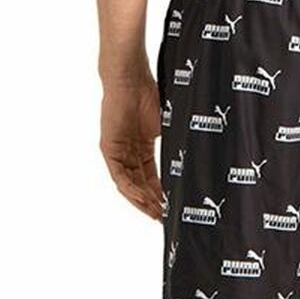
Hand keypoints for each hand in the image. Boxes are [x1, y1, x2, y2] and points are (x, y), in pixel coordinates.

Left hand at [100, 72, 164, 220]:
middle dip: (153, 204)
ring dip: (142, 201)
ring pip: (129, 186)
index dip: (161, 195)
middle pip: (140, 187)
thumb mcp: (165, 127)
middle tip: (166, 219)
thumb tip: (191, 162)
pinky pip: (119, 176)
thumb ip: (171, 145)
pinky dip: (131, 189)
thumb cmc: (149, 96)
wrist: (131, 79)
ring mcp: (117, 153)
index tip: (173, 208)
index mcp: (142, 149)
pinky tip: (144, 198)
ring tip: (157, 214)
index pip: (151, 179)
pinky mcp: (109, 150)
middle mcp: (128, 154)